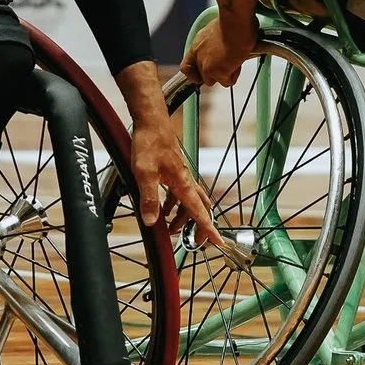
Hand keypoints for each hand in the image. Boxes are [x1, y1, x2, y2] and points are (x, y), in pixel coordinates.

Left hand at [125, 92, 217, 237]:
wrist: (151, 122)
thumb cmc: (150, 143)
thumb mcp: (145, 174)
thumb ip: (149, 199)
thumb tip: (152, 221)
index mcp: (183, 185)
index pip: (200, 212)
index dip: (209, 230)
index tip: (219, 242)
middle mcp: (186, 182)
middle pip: (200, 209)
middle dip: (199, 227)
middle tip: (196, 241)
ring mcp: (181, 176)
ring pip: (189, 201)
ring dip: (183, 217)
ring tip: (171, 228)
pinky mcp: (173, 171)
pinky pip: (178, 193)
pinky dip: (174, 205)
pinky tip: (162, 208)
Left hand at [180, 20, 255, 89]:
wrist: (235, 22)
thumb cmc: (231, 21)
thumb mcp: (214, 32)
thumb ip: (212, 44)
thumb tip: (220, 49)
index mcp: (196, 46)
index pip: (186, 68)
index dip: (194, 75)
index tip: (202, 76)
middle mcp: (198, 57)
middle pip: (204, 78)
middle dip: (216, 74)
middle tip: (227, 63)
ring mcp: (206, 66)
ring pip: (216, 81)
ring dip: (226, 75)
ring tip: (234, 60)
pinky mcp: (217, 72)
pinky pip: (228, 82)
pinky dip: (234, 75)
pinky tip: (237, 61)